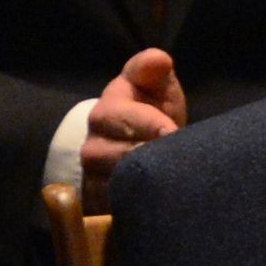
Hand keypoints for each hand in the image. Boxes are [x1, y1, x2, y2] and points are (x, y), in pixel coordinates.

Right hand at [81, 47, 186, 212]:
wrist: (139, 149)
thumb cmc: (152, 112)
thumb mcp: (157, 88)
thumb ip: (155, 70)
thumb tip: (159, 59)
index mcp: (108, 108)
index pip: (121, 114)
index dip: (146, 122)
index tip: (170, 130)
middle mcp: (93, 142)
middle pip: (114, 153)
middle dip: (146, 154)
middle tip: (173, 157)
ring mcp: (92, 173)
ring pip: (112, 181)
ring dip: (141, 180)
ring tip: (166, 179)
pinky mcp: (98, 201)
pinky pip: (112, 206)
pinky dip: (134, 203)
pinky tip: (155, 200)